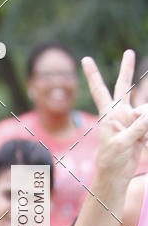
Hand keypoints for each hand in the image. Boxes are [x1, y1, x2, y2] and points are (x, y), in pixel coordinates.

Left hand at [82, 50, 147, 190]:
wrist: (117, 173)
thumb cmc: (112, 159)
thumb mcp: (123, 143)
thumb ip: (138, 127)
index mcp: (108, 114)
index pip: (99, 90)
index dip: (93, 75)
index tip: (85, 59)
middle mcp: (119, 113)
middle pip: (123, 86)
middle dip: (127, 69)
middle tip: (129, 52)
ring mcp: (131, 119)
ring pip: (146, 110)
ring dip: (146, 125)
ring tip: (141, 140)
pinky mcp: (141, 127)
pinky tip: (143, 143)